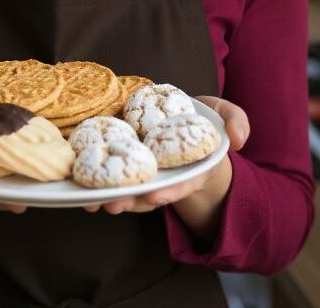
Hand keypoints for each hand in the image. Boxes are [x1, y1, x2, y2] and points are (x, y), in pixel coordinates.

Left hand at [84, 95, 249, 216]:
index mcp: (192, 168)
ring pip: (129, 192)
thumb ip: (237, 122)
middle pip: (150, 194)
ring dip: (111, 197)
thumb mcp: (224, 116)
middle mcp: (168, 176)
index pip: (183, 183)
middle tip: (114, 204)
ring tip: (92, 201)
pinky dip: (99, 185)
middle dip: (132, 201)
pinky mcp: (129, 164)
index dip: (170, 191)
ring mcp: (148, 174)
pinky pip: (115, 177)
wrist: (183, 123)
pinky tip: (82, 189)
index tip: (155, 196)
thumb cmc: (203, 121)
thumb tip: (237, 139)